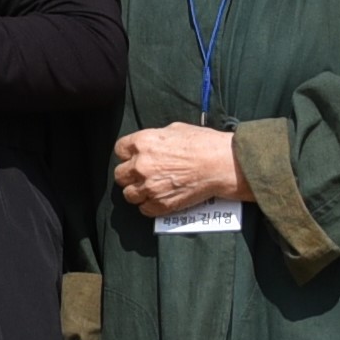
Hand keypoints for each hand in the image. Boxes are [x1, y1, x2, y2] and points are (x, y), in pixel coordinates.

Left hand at [113, 123, 241, 215]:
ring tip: (150, 189)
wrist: (220, 164)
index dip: (127, 155)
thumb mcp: (175, 130)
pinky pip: (144, 209)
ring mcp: (149, 186)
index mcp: (143, 142)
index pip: (119, 150)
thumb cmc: (203, 144)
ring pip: (129, 194)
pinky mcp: (160, 204)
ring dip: (138, 192)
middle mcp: (141, 165)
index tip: (133, 158)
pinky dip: (150, 206)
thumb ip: (156, 138)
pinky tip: (159, 199)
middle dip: (130, 175)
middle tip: (141, 175)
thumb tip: (151, 145)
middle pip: (120, 175)